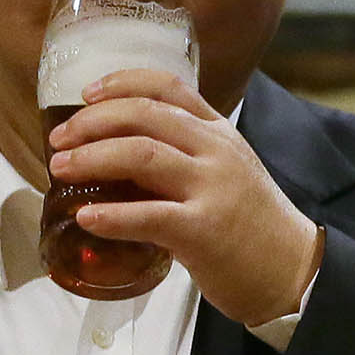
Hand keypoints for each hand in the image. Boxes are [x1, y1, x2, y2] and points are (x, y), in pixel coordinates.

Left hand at [47, 69, 321, 324]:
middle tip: (60, 139)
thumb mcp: (228, 172)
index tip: (87, 94)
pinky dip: (111, 216)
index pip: (168, 87)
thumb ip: (186, 156)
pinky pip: (148, 216)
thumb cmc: (253, 225)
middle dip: (91, 122)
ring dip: (92, 158)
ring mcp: (212, 189)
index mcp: (220, 133)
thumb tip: (121, 155)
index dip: (121, 83)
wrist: (294, 271)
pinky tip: (85, 217)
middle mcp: (216, 151)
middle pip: (144, 115)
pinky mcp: (204, 231)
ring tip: (61, 169)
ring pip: (141, 155)